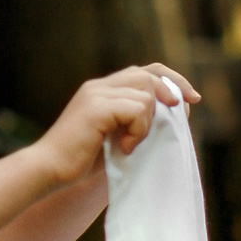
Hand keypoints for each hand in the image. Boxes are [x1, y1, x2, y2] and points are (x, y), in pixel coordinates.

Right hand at [29, 63, 199, 184]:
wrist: (49, 170)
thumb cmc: (80, 161)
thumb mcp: (115, 137)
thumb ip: (135, 122)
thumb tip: (173, 117)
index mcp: (102, 90)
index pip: (144, 71)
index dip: (171, 80)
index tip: (192, 99)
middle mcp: (99, 86)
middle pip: (148, 75)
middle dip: (171, 95)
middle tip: (177, 120)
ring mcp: (96, 94)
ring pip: (145, 93)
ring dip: (147, 123)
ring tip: (130, 145)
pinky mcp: (97, 107)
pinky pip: (136, 108)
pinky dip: (138, 130)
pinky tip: (124, 148)